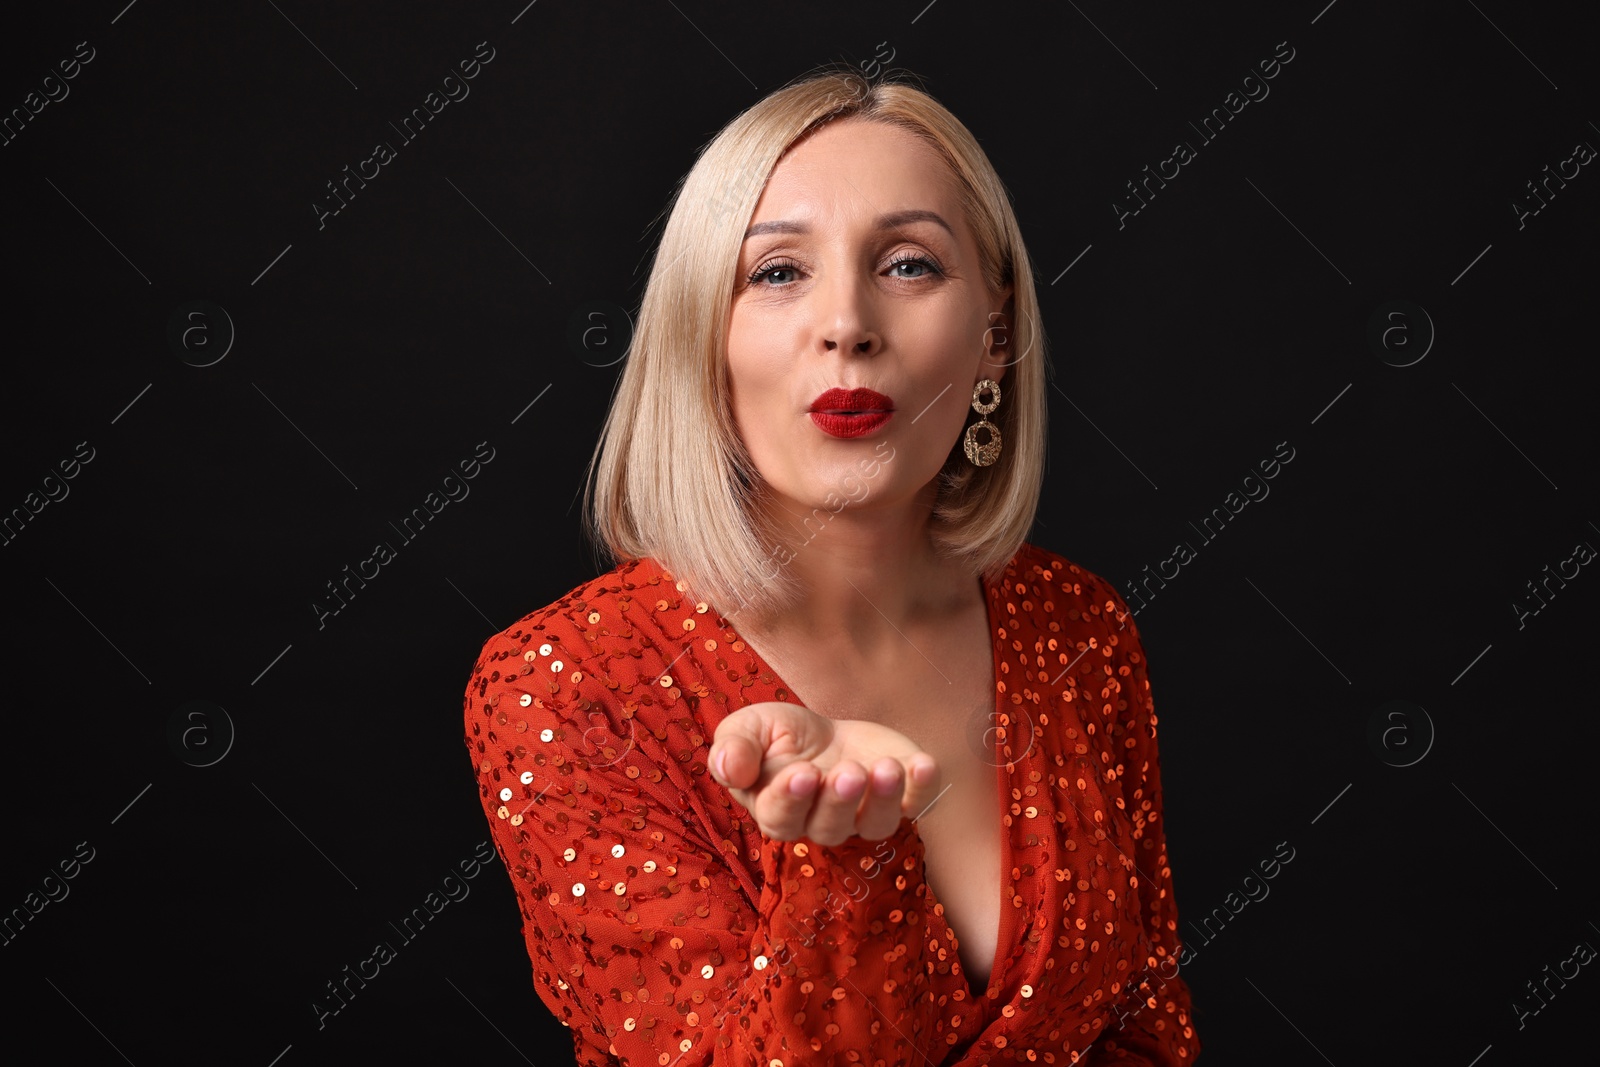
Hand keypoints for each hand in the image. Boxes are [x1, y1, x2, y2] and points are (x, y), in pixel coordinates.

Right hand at [708, 701, 941, 844]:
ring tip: (887, 768)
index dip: (792, 799)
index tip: (803, 772)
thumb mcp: (748, 728)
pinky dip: (923, 788)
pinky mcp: (900, 798)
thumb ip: (733, 748)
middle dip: (840, 800)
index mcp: (777, 810)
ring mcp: (864, 814)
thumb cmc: (779, 736)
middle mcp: (822, 823)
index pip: (782, 817)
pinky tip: (922, 764)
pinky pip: (916, 804)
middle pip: (830, 826)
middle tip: (847, 772)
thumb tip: (728, 768)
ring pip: (876, 824)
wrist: (824, 733)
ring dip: (884, 799)